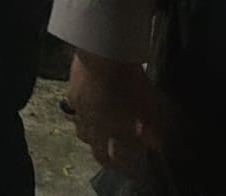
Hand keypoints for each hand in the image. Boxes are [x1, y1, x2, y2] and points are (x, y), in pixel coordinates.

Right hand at [64, 50, 162, 177]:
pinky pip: (74, 112)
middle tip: (114, 163)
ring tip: (97, 139)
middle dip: (108, 162)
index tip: (135, 173)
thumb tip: (154, 143)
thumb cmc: (131, 78)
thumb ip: (153, 127)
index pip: (125, 160)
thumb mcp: (151, 103)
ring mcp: (82, 112)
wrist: (101, 52)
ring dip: (92, 141)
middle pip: (99, 153)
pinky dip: (80, 116)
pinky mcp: (71, 96)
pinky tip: (84, 111)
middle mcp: (99, 127)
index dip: (130, 169)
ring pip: (83, 135)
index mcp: (121, 132)